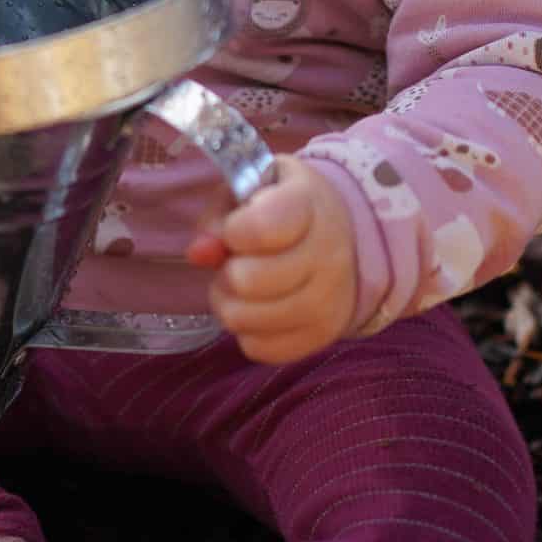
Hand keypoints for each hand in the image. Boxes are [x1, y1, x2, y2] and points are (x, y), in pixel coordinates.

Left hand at [186, 156, 357, 363]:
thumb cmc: (282, 208)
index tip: (236, 230)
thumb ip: (219, 218)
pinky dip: (248, 332)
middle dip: (226, 272)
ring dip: (230, 304)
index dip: (234, 231)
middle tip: (234, 263)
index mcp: (309, 203)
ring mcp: (330, 300)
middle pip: (248, 281)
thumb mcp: (248, 193)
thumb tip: (199, 253)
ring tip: (239, 288)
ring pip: (248, 319)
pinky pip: (261, 348)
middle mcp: (328, 254)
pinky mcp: (322, 336)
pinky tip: (257, 310)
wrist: (342, 238)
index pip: (263, 228)